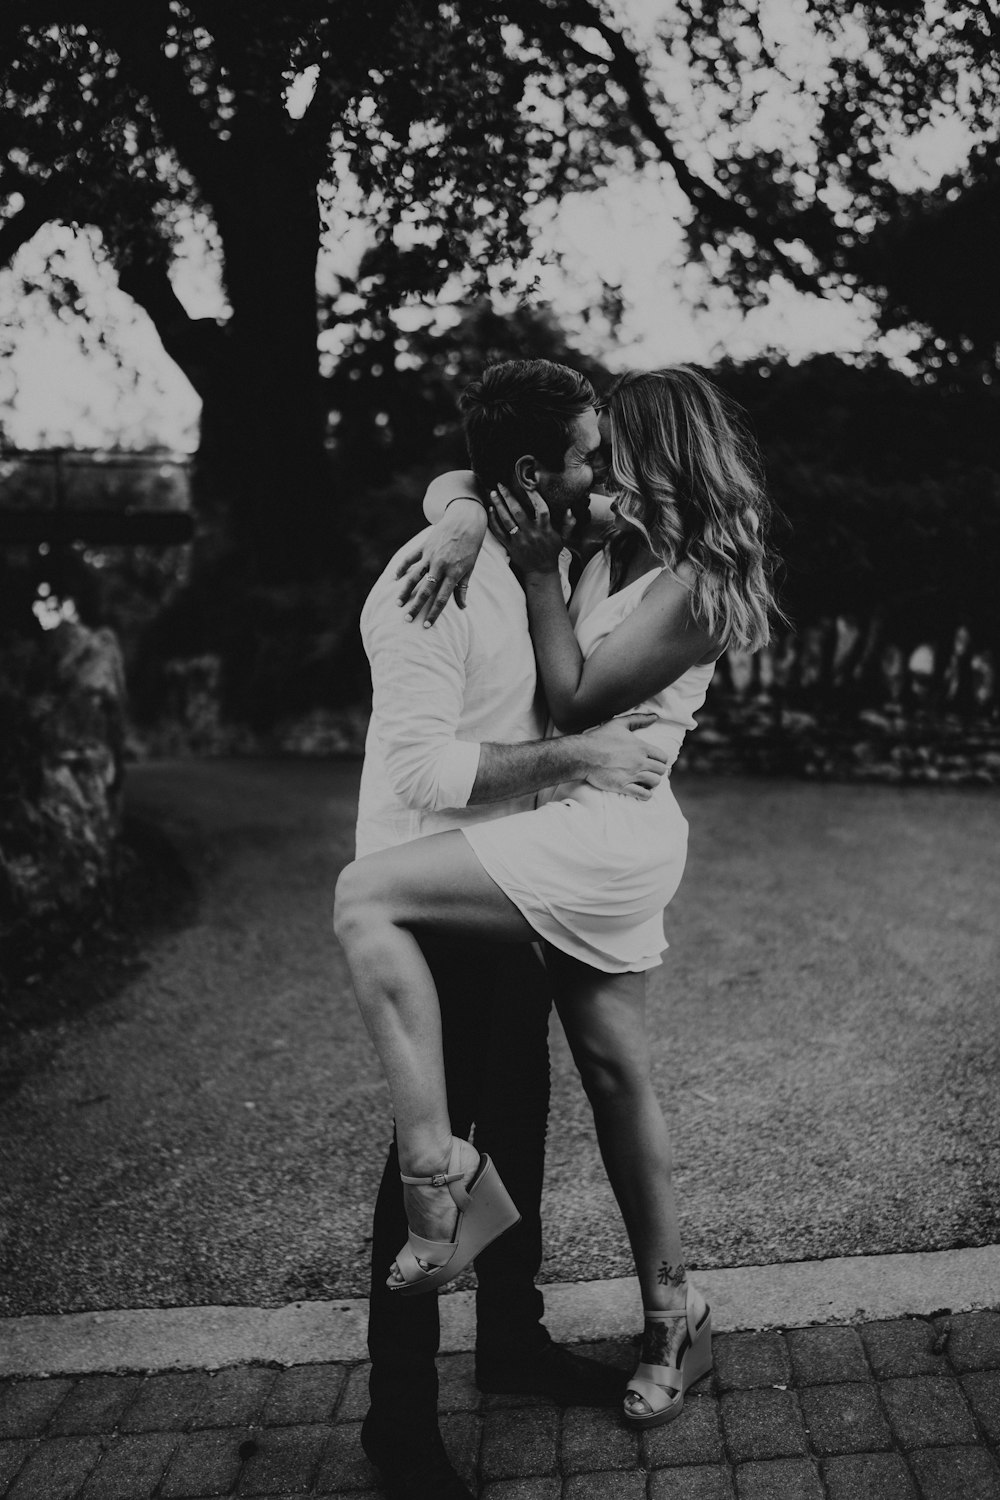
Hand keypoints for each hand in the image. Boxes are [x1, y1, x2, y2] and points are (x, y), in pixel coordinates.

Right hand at [395, 498, 488, 625]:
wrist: (465, 520)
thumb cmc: (471, 546)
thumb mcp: (470, 567)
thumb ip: (463, 588)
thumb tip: (462, 607)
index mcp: (453, 573)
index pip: (442, 598)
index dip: (434, 613)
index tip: (426, 625)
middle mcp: (440, 566)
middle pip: (425, 591)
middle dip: (416, 606)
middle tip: (407, 619)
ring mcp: (430, 556)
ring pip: (414, 576)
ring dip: (405, 591)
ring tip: (397, 603)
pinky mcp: (424, 546)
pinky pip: (410, 559)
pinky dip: (402, 568)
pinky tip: (395, 578)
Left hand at [488, 483, 562, 573]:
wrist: (540, 571)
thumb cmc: (551, 552)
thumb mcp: (563, 538)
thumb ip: (568, 524)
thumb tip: (569, 510)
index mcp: (545, 530)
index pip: (541, 510)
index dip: (535, 497)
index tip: (528, 485)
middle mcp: (531, 534)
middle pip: (518, 512)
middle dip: (508, 497)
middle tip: (501, 484)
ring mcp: (519, 540)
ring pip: (506, 520)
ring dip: (498, 505)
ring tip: (493, 493)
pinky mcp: (510, 546)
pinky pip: (499, 532)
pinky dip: (493, 521)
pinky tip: (490, 509)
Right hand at [578, 713, 668, 799]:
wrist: (582, 755)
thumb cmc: (599, 738)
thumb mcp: (619, 723)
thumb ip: (638, 719)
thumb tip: (655, 717)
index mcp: (641, 747)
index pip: (663, 757)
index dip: (660, 760)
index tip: (654, 762)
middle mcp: (639, 761)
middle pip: (661, 770)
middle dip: (656, 771)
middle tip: (649, 772)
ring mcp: (632, 775)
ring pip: (655, 782)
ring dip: (652, 783)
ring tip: (645, 782)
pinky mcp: (623, 786)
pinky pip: (644, 795)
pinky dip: (646, 795)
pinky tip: (641, 791)